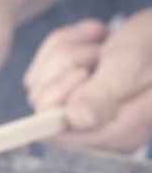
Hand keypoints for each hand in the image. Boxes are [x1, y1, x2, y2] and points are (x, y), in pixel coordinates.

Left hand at [26, 11, 151, 152]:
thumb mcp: (134, 63)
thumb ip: (105, 93)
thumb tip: (75, 118)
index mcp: (115, 133)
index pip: (55, 130)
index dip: (60, 95)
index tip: (85, 72)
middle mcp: (94, 128)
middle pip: (41, 101)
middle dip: (68, 65)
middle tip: (102, 53)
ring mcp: (79, 111)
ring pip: (38, 82)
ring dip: (69, 50)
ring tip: (104, 43)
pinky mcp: (70, 92)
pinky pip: (41, 68)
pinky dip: (66, 44)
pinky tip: (96, 38)